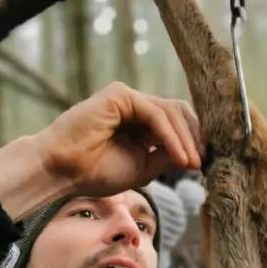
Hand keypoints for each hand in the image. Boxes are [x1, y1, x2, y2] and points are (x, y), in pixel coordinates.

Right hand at [37, 82, 202, 195]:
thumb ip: (168, 156)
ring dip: (186, 139)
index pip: (177, 122)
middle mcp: (135, 106)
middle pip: (178, 112)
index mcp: (140, 122)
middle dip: (195, 137)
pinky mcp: (119, 94)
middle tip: (203, 162)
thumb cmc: (95, 172)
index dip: (194, 141)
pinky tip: (179, 156)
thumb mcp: (143, 167)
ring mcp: (127, 98)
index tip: (204, 165)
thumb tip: (197, 154)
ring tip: (192, 163)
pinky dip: (171, 136)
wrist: (62, 171)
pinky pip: (155, 113)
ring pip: (170, 111)